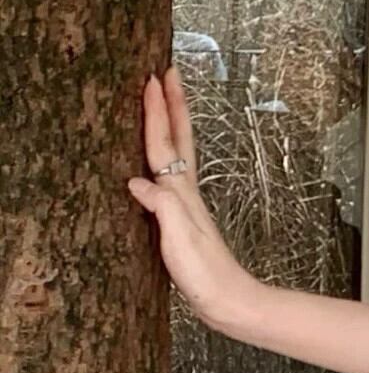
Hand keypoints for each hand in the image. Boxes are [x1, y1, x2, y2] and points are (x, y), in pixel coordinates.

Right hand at [127, 67, 250, 330]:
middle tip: (166, 73)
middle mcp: (184, 192)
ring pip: (176, 153)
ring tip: (163, 102)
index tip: (153, 78)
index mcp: (181, 192)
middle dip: (172, 104)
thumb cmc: (205, 273)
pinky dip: (162, 156)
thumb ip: (162, 207)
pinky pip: (169, 175)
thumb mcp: (180, 238)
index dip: (159, 110)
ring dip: (170, 124)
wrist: (228, 300)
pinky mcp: (181, 220)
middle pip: (177, 138)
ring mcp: (185, 204)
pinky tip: (154, 162)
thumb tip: (136, 181)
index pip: (164, 142)